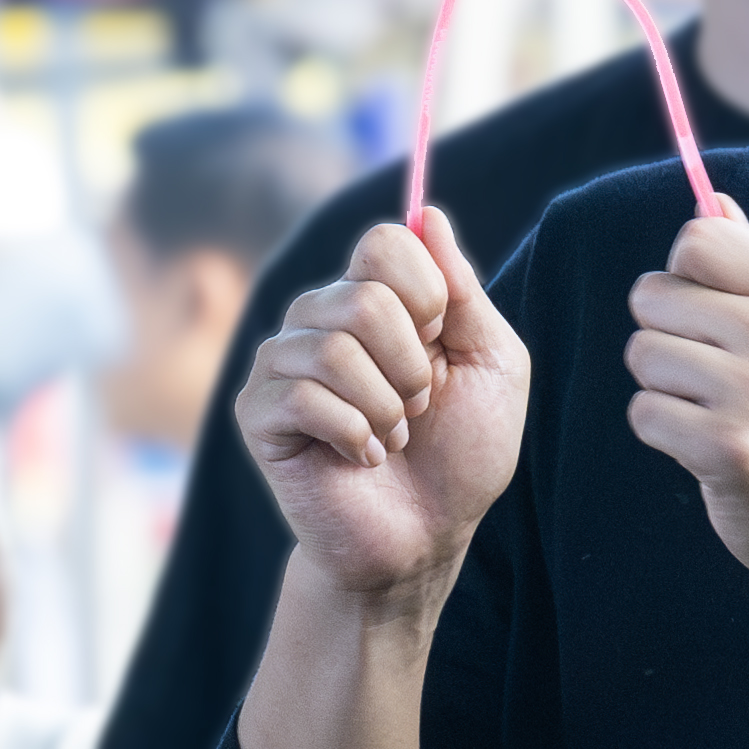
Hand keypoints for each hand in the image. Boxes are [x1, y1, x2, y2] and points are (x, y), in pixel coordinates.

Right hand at [237, 209, 529, 595]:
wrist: (426, 535)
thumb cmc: (464, 450)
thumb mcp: (491, 362)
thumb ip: (461, 290)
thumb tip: (428, 213)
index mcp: (380, 296)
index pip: (387, 241)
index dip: (427, 292)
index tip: (440, 340)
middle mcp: (323, 317)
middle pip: (363, 295)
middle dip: (412, 364)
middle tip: (417, 404)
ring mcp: (284, 362)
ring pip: (335, 348)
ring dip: (386, 406)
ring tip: (392, 435)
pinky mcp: (257, 412)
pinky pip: (302, 397)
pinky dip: (353, 434)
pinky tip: (361, 457)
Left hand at [625, 197, 748, 597]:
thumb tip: (711, 201)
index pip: (697, 239)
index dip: (683, 275)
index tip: (706, 312)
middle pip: (653, 295)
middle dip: (665, 335)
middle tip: (707, 373)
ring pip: (642, 354)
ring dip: (662, 387)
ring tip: (710, 410)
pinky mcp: (729, 449)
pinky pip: (644, 412)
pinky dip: (662, 433)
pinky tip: (704, 446)